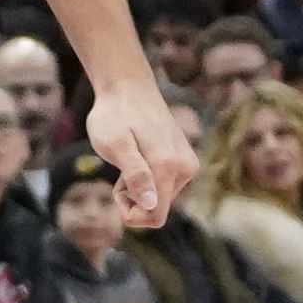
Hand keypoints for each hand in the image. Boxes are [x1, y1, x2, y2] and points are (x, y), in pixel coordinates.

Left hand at [87, 81, 196, 227]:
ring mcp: (187, 164)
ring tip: (128, 159)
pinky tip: (139, 156)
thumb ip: (135, 174)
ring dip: (140, 189)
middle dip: (134, 199)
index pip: (155, 216)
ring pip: (161, 198)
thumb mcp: (115, 145)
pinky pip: (166, 186)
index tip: (117, 190)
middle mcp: (184, 168)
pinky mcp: (185, 160)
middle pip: (157, 209)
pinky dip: (148, 179)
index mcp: (168, 166)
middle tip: (120, 170)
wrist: (128, 87)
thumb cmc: (114, 115)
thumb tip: (151, 203)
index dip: (132, 214)